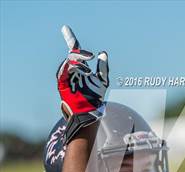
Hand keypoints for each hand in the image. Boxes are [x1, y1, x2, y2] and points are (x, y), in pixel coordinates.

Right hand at [57, 25, 108, 142]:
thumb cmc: (95, 96)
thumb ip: (103, 67)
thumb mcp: (103, 80)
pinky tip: (78, 68)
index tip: (65, 28)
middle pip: (73, 55)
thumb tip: (103, 53)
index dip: (70, 38)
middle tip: (90, 56)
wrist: (89, 111)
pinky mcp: (61, 83)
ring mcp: (66, 76)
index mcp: (81, 67)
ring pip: (68, 62)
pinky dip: (69, 68)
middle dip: (80, 54)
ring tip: (87, 70)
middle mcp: (72, 69)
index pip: (76, 50)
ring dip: (78, 63)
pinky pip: (62, 72)